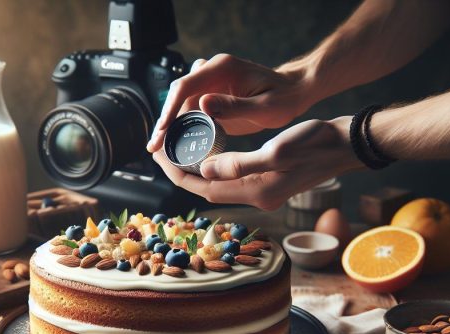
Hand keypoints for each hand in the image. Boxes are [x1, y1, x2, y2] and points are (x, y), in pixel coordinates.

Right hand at [145, 53, 311, 152]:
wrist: (294, 92)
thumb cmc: (284, 98)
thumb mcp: (264, 106)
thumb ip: (235, 106)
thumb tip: (203, 104)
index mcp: (222, 68)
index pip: (186, 86)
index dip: (170, 109)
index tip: (162, 131)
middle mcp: (212, 72)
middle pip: (178, 94)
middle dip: (165, 120)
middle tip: (155, 146)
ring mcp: (211, 84)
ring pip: (181, 103)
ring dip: (170, 124)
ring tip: (160, 150)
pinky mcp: (213, 97)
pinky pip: (191, 110)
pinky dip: (182, 126)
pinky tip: (176, 144)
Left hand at [152, 117, 364, 210]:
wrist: (348, 145)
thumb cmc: (318, 144)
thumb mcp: (278, 150)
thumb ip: (241, 164)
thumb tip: (206, 169)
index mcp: (257, 192)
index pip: (205, 189)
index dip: (179, 174)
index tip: (161, 156)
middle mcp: (258, 196)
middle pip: (208, 189)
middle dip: (183, 171)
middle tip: (164, 149)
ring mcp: (266, 190)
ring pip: (220, 184)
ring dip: (197, 169)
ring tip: (180, 149)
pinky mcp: (272, 180)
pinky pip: (233, 177)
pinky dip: (216, 165)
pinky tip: (210, 150)